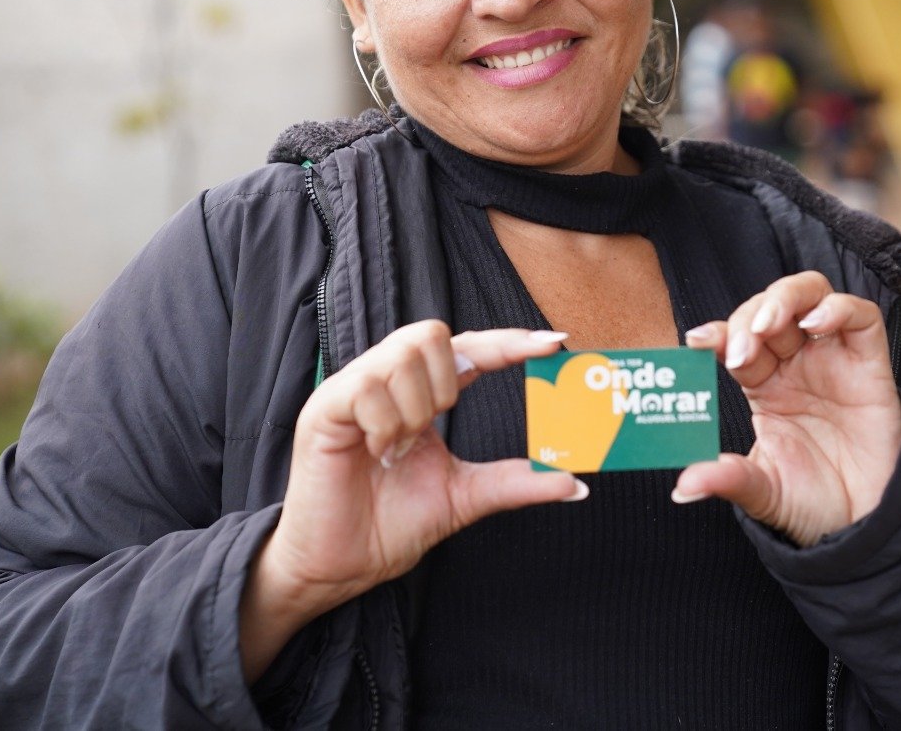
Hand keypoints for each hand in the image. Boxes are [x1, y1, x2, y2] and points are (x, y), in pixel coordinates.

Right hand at [245, 321, 583, 647]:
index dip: (510, 342)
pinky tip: (378, 451)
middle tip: (434, 429)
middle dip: (447, 382)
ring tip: (399, 448)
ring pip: (403, 355)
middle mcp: (384, 382)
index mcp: (418, 396)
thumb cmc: (389, 526)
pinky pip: (366, 386)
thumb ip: (515, 481)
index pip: (469, 349)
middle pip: (431, 333)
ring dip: (415, 408)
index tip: (555, 345)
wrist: (340, 567)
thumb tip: (576, 484)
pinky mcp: (324, 409)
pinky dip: (385, 422)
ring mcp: (351, 390)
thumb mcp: (464, 497)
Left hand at [674, 272, 900, 546]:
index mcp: (764, 386)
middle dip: (746, 319)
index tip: (696, 342)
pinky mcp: (870, 363)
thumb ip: (728, 479)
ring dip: (784, 299)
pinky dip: (837, 308)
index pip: (735, 341)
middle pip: (767, 309)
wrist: (868, 524)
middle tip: (740, 350)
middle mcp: (796, 364)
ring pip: (809, 296)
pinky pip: (860, 316)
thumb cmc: (815, 502)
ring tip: (768, 326)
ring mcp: (833, 359)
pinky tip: (816, 322)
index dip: (716, 334)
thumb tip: (683, 487)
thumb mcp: (764, 492)